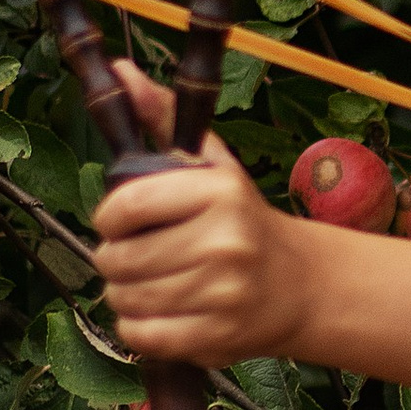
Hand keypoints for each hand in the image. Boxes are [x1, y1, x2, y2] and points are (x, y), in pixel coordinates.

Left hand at [92, 59, 305, 368]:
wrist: (300, 284)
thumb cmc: (242, 219)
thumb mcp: (210, 164)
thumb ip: (162, 118)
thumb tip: (120, 72)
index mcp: (217, 192)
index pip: (124, 205)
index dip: (109, 218)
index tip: (123, 221)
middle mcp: (223, 242)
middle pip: (117, 258)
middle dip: (116, 259)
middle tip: (139, 256)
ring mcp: (222, 293)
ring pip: (125, 298)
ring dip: (125, 294)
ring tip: (152, 283)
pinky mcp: (218, 336)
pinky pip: (142, 337)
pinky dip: (138, 328)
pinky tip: (159, 312)